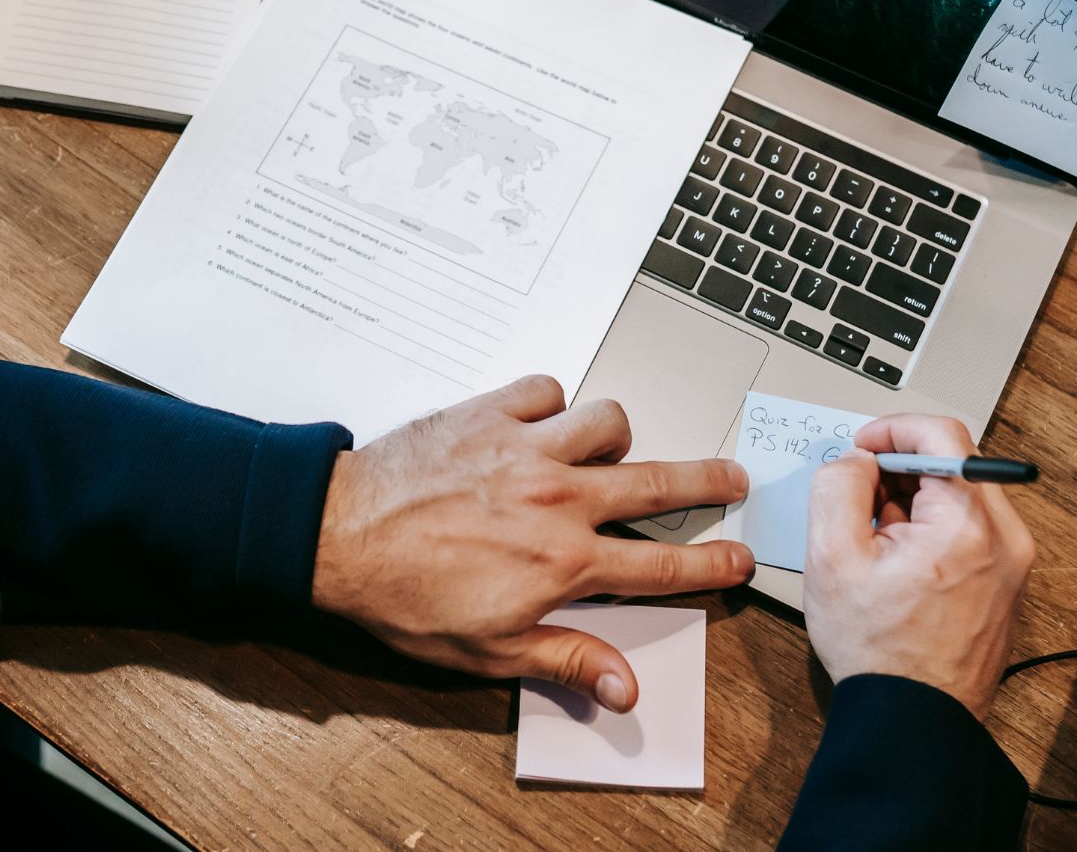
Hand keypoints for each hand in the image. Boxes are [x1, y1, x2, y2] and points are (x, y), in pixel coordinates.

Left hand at [311, 375, 752, 712]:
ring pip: (608, 421)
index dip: (711, 565)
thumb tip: (623, 688)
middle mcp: (558, 497)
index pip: (663, 564)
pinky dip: (550, 403)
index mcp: (565, 561)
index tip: (739, 559)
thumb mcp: (489, 650)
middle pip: (660, 481)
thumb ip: (566, 658)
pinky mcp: (490, 411)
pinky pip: (546, 389)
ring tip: (606, 451)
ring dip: (614, 437)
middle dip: (709, 481)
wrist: (337, 535)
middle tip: (732, 478)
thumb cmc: (404, 596)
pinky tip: (539, 422)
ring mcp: (527, 447)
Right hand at [802, 414, 1034, 719]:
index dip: (891, 429)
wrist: (914, 717)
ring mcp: (1012, 562)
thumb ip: (837, 487)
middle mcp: (1005, 538)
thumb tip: (856, 460)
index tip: (862, 448)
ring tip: (878, 541)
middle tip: (860, 499)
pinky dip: (933, 527)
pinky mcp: (1007, 580)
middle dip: (900, 469)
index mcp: (968, 524)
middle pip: (954, 462)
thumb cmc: (879, 651)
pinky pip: (970, 527)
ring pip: (960, 494)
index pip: (941, 433)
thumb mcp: (831, 557)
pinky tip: (900, 561)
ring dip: (915, 499)